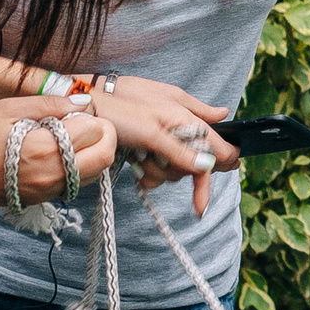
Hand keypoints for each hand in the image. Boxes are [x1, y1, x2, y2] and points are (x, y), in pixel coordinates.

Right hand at [0, 97, 119, 212]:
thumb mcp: (8, 109)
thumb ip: (50, 104)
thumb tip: (83, 102)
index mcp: (46, 149)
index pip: (96, 132)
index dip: (94, 117)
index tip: (82, 111)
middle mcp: (53, 175)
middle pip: (105, 157)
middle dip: (105, 137)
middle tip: (88, 123)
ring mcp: (49, 191)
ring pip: (95, 174)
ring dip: (95, 154)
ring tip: (73, 137)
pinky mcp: (43, 200)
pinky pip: (76, 184)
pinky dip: (79, 167)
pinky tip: (60, 153)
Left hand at [87, 74, 242, 214]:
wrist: (90, 111)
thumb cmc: (121, 110)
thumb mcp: (153, 132)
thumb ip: (182, 150)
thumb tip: (209, 165)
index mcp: (188, 120)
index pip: (217, 147)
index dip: (220, 166)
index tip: (206, 199)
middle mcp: (181, 131)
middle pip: (194, 166)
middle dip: (175, 169)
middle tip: (156, 158)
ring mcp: (165, 144)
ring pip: (174, 173)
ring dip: (156, 171)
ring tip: (139, 156)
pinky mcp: (150, 153)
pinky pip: (157, 175)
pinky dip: (146, 174)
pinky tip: (135, 164)